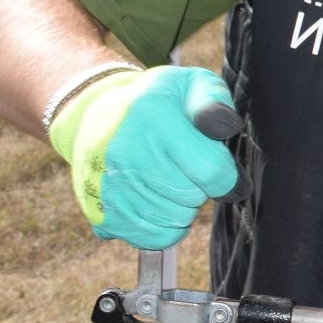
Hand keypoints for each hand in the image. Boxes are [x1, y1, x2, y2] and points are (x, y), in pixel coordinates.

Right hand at [48, 66, 242, 249]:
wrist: (96, 117)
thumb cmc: (158, 103)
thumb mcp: (190, 84)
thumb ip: (215, 101)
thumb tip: (225, 126)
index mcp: (153, 118)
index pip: (211, 170)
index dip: (226, 175)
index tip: (220, 167)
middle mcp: (125, 153)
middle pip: (193, 197)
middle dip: (200, 185)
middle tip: (184, 166)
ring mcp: (109, 186)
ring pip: (175, 220)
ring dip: (182, 206)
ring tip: (167, 178)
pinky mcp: (101, 213)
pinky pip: (153, 238)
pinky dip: (165, 226)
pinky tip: (157, 200)